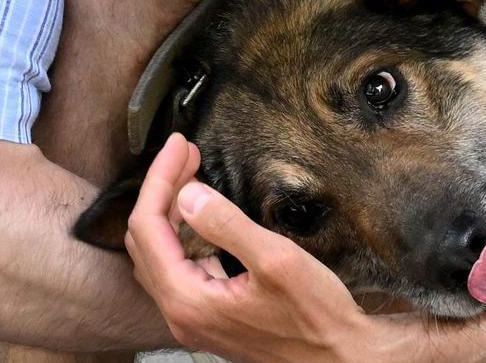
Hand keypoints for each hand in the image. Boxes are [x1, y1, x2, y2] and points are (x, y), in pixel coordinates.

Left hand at [124, 134, 420, 361]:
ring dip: (169, 212)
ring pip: (158, 256)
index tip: (181, 144)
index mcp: (187, 299)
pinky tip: (203, 218)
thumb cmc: (316, 317)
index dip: (160, 178)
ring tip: (191, 176)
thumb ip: (226, 225)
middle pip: (145, 240)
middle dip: (161, 190)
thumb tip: (187, 193)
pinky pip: (178, 270)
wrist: (340, 360)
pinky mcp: (209, 318)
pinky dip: (182, 236)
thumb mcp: (276, 260)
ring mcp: (193, 319)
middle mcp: (180, 313)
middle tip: (187, 154)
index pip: (148, 226)